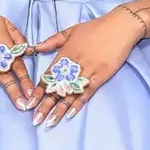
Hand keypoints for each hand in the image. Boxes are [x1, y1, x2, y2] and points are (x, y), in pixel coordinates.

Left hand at [29, 8, 144, 128]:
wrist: (120, 27)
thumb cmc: (95, 28)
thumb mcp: (71, 30)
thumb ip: (53, 41)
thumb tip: (36, 48)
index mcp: (64, 54)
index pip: (48, 76)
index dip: (38, 91)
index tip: (29, 103)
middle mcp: (73, 65)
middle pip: (56, 89)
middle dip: (45, 105)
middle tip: (35, 119)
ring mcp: (87, 72)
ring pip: (70, 94)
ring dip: (59, 109)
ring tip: (49, 122)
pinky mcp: (100, 76)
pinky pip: (86, 93)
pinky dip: (78, 104)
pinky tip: (69, 115)